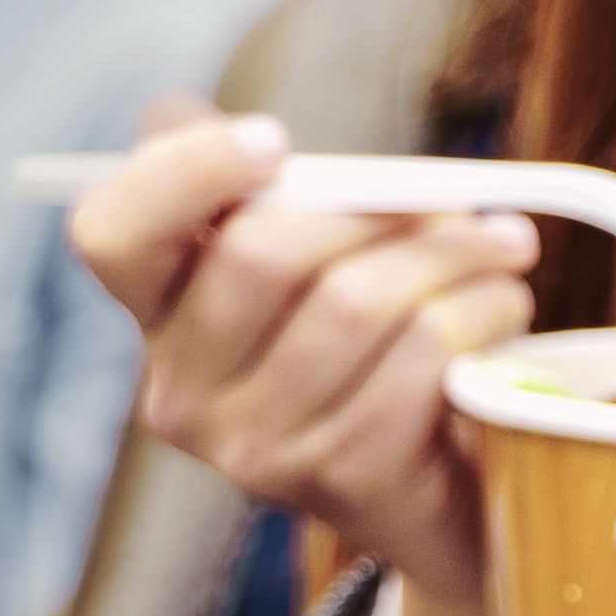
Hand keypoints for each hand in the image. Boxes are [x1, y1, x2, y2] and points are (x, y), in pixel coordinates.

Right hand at [67, 102, 544, 615]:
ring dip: (455, 259)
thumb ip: (262, 189)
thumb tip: (183, 114)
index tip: (276, 140)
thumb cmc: (378, 351)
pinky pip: (420, 358)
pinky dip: (482, 315)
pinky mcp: (339, 480)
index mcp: (159, 317)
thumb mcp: (318, 261)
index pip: (112, 233)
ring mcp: (253, 447)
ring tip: (503, 256)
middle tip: (464, 206)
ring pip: (357, 300)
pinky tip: (503, 313)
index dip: (183, 171)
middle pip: (261, 250)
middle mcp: (181, 392)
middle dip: (382, 208)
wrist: (446, 501)